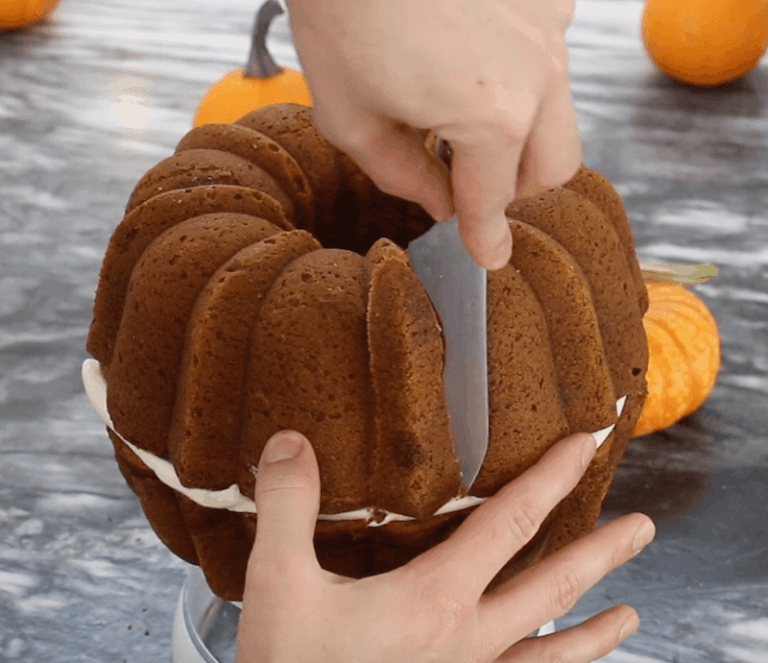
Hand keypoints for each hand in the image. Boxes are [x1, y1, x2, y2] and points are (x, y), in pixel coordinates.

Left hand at [173, 0, 584, 270]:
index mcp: (492, 116)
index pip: (494, 200)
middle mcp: (542, 66)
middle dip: (517, 184)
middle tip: (475, 176)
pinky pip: (549, 23)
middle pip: (556, 163)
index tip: (491, 255)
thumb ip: (405, 178)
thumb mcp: (352, 119)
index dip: (487, 235)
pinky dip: (515, 36)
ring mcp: (557, 9)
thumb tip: (443, 206)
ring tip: (451, 70)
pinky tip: (467, 11)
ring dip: (512, 103)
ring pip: (554, 92)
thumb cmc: (333, 9)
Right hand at [236, 431, 654, 662]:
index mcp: (434, 600)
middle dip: (600, 551)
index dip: (550, 479)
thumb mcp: (278, 585)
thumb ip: (288, 508)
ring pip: (551, 651)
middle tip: (643, 527)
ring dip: (595, 629)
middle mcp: (467, 641)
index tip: (585, 447)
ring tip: (631, 613)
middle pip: (549, 586)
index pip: (508, 523)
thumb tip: (291, 441)